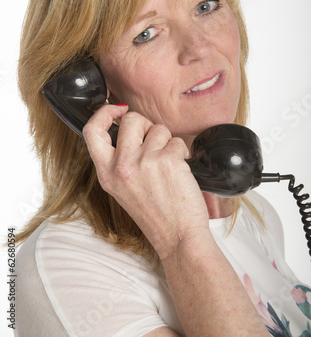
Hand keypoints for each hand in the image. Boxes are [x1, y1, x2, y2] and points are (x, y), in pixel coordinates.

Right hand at [82, 104, 209, 259]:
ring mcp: (144, 162)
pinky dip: (182, 153)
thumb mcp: (123, 188)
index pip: (92, 131)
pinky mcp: (167, 161)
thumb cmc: (155, 214)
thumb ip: (119, 160)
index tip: (118, 109)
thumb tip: (127, 127)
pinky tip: (179, 172)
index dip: (105, 113)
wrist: (178, 237)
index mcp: (106, 173)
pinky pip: (176, 141)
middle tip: (154, 143)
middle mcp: (121, 166)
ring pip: (158, 128)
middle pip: (131, 120)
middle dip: (147, 125)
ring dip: (167, 142)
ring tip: (168, 166)